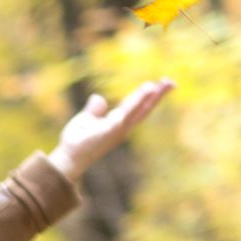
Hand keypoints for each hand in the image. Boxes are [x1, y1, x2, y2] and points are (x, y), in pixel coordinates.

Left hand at [50, 79, 172, 181]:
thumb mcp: (85, 120)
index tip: (158, 84)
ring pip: (138, 110)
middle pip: (144, 109)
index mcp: (118, 123)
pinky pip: (128, 112)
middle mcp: (122, 127)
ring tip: (161, 84)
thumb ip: (94, 110)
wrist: (68, 158)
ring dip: (150, 97)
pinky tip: (147, 90)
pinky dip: (138, 101)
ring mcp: (119, 129)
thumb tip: (99, 98)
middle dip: (158, 96)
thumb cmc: (76, 142)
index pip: (136, 107)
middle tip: (171, 83)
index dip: (147, 96)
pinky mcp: (113, 129)